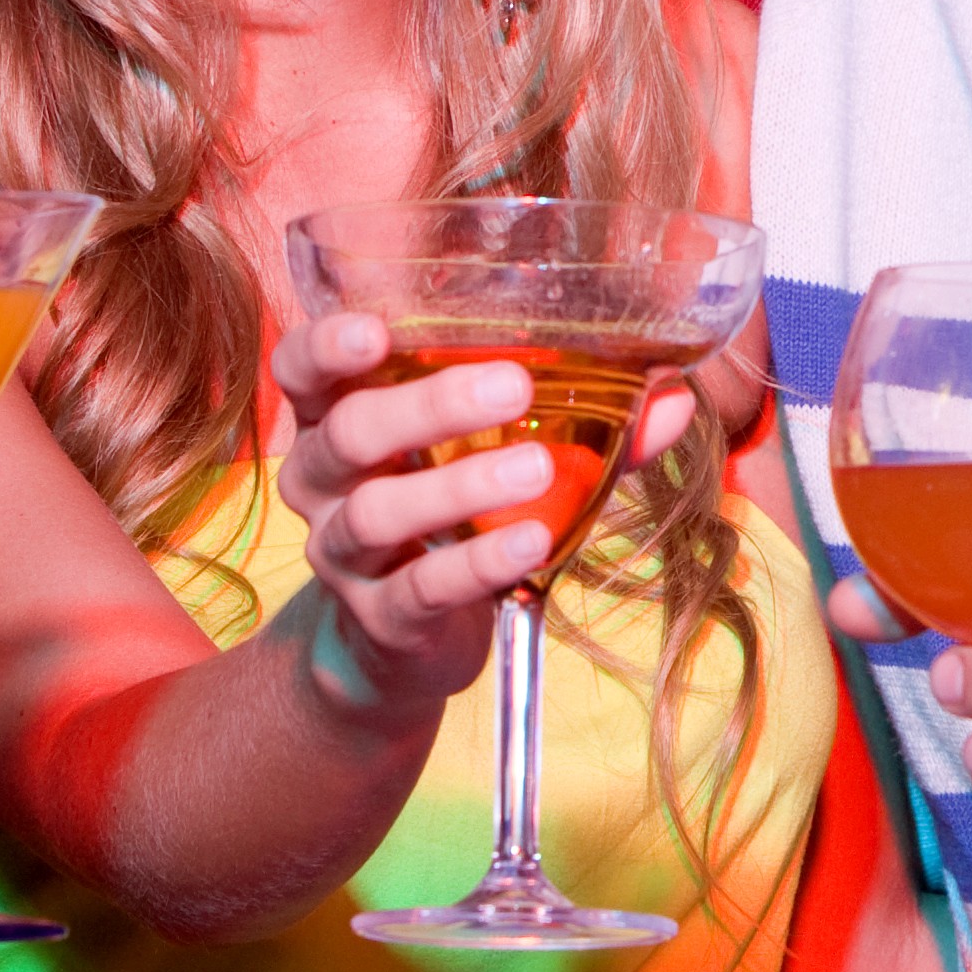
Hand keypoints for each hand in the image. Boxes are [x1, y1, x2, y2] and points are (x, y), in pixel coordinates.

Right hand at [274, 309, 698, 718]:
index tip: (377, 329)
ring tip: (537, 468)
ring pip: (379, 512)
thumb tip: (671, 393)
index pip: (301, 370)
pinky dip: (477, 563)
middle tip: (512, 385)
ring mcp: (343, 555)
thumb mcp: (496, 455)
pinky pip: (420, 589)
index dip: (326, 345)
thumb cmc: (451, 516)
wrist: (400, 643)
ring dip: (460, 486)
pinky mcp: (380, 619)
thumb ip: (582, 422)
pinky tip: (530, 543)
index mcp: (339, 419)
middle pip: (349, 431)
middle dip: (427, 405)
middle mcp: (323, 482)